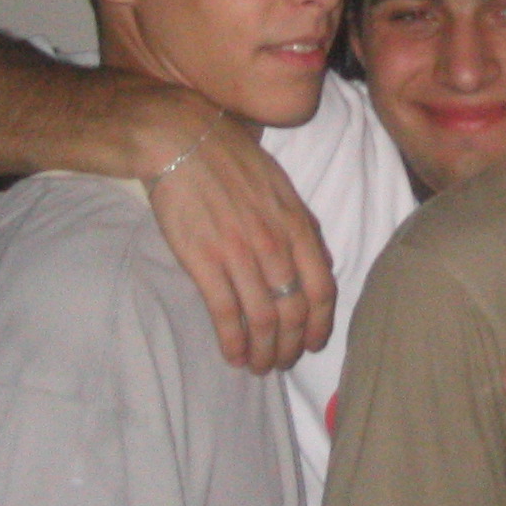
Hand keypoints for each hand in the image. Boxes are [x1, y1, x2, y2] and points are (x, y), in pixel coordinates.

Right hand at [145, 110, 335, 373]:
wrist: (182, 139)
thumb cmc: (231, 158)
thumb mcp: (280, 186)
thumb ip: (301, 226)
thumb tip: (319, 262)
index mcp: (297, 224)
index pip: (323, 288)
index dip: (321, 324)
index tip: (313, 344)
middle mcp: (275, 243)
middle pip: (295, 311)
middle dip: (291, 346)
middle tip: (281, 363)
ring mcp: (240, 253)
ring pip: (263, 318)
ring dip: (263, 351)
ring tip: (257, 366)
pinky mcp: (205, 260)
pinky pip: (226, 313)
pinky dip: (232, 341)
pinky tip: (232, 355)